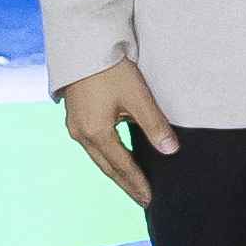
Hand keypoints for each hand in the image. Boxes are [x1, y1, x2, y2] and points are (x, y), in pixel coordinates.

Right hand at [59, 59, 177, 206]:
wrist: (82, 44)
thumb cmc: (110, 69)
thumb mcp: (137, 96)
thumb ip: (155, 125)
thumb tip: (171, 151)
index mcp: (95, 133)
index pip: (122, 166)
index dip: (137, 183)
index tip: (151, 200)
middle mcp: (81, 134)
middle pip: (107, 167)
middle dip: (126, 184)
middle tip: (143, 200)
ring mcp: (75, 125)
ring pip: (99, 157)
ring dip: (116, 171)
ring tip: (133, 184)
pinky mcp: (76, 115)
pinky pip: (93, 145)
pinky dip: (108, 156)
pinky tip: (118, 158)